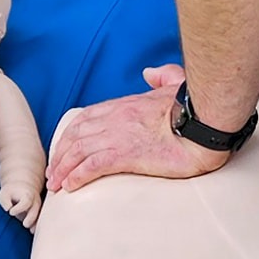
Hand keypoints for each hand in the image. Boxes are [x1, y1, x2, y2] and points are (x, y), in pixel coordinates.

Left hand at [0, 179, 42, 229]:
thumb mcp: (4, 194)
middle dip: (31, 219)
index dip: (18, 209)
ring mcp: (39, 209)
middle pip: (36, 211)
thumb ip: (5, 202)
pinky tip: (33, 231)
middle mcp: (36, 202)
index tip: (10, 212)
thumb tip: (8, 210)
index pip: (26, 202)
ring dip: (36, 225)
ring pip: (41, 217)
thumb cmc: (11, 193)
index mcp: (28, 195)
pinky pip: (40, 221)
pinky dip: (38, 227)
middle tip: (24, 224)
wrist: (22, 188)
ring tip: (31, 231)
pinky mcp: (39, 215)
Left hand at [45, 66, 232, 189]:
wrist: (204, 124)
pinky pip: (93, 166)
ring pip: (79, 151)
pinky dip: (78, 176)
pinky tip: (71, 186)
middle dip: (61, 154)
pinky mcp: (126, 155)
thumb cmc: (196, 107)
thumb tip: (150, 72)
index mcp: (125, 105)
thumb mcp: (176, 83)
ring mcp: (119, 136)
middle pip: (76, 135)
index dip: (70, 134)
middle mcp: (116, 119)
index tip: (64, 148)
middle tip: (54, 172)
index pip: (86, 118)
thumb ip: (162, 75)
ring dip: (63, 169)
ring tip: (56, 185)